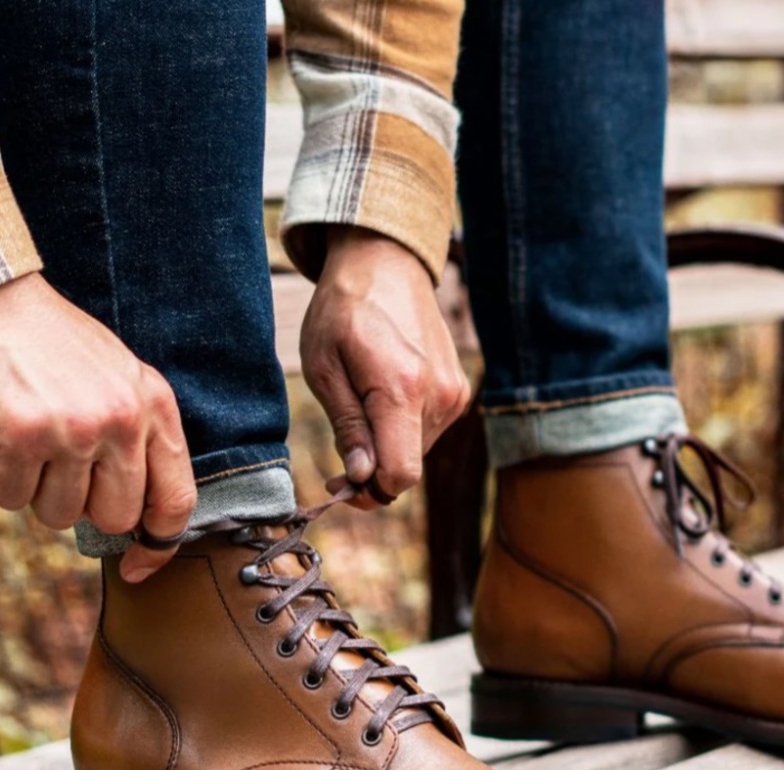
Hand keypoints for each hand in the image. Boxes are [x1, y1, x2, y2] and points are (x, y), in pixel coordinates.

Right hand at [0, 273, 196, 581]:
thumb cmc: (53, 347)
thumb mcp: (118, 381)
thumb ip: (138, 438)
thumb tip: (141, 516)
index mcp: (154, 407)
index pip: (177, 497)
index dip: (160, 543)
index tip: (141, 565)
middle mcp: (123, 420)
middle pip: (115, 517)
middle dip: (84, 508)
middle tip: (60, 469)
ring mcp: (75, 429)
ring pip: (60, 514)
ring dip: (38, 490)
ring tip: (30, 441)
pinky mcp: (25, 436)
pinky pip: (14, 497)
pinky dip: (1, 478)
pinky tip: (1, 436)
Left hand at [301, 226, 470, 506]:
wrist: (385, 264)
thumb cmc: (344, 311)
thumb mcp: (324, 368)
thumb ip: (347, 426)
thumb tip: (360, 477)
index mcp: (403, 389)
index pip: (401, 474)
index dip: (369, 491)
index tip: (340, 482)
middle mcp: (440, 396)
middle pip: (408, 466)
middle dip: (373, 469)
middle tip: (341, 452)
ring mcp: (455, 393)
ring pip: (417, 451)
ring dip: (388, 446)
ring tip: (361, 407)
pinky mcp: (459, 390)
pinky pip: (428, 430)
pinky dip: (404, 428)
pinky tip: (383, 396)